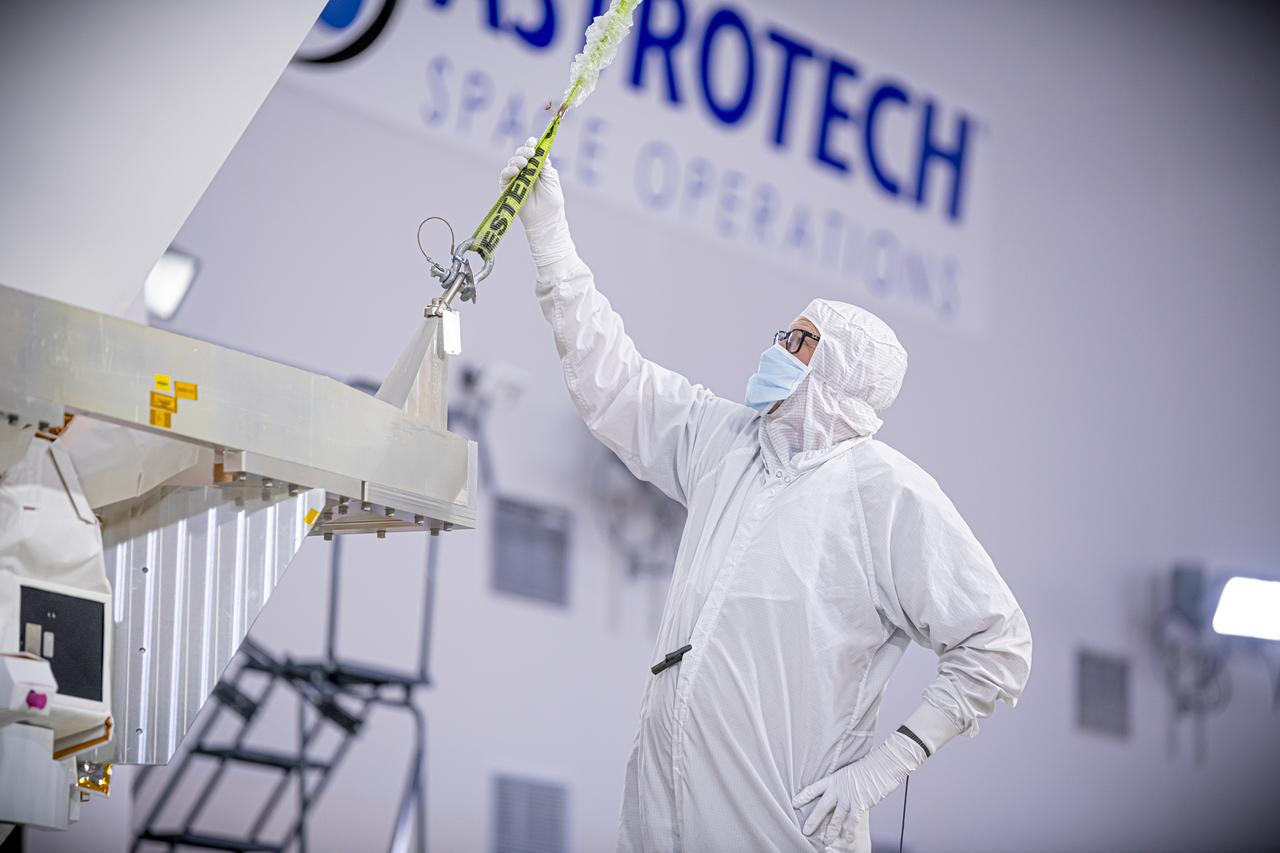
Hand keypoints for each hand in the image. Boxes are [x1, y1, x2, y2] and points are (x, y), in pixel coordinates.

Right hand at [499, 137, 572, 265]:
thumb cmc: (552, 200)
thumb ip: (544, 165)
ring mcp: (516, 178)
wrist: (546, 219)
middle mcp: (526, 171)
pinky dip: (508, 171)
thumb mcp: (551, 178)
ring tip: (524, 163)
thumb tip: (538, 151)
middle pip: (520, 155)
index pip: (532, 152)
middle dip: (524, 151)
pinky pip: (504, 176)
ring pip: (512, 163)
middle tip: (530, 153)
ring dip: (517, 160)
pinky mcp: (507, 187)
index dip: (531, 145)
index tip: (533, 141)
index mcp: (537, 167)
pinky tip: (515, 171)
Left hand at [792, 732, 924, 846]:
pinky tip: (847, 839)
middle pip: (822, 807)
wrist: (884, 764)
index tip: (794, 802)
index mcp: (835, 778)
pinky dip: (850, 831)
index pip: (814, 788)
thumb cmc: (871, 765)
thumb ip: (844, 782)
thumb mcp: (851, 770)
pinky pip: (853, 822)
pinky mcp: (861, 804)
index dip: (803, 796)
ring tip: (825, 840)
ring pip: (836, 818)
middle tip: (805, 830)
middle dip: (813, 820)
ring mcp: (849, 797)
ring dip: (830, 831)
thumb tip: (841, 788)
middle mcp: (839, 789)